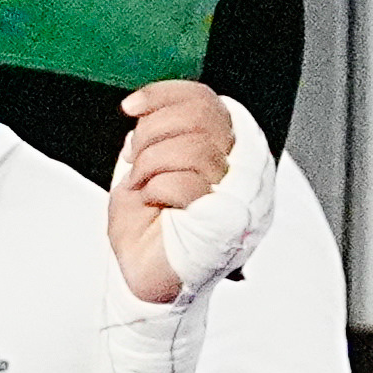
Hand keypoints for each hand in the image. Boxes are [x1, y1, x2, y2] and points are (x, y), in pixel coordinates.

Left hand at [103, 81, 269, 304]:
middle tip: (136, 160)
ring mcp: (238, 195)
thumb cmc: (147, 229)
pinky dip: (157, 190)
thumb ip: (159, 133)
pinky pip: (188, 183)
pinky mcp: (227, 221)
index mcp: (225, 150)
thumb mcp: (146, 168)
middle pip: (201, 115)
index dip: (165, 94)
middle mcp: (240, 169)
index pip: (206, 100)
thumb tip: (149, 108)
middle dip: (152, 133)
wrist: (141, 277)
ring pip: (194, 147)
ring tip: (145, 188)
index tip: (132, 107)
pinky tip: (155, 206)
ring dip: (152, 165)